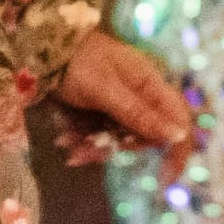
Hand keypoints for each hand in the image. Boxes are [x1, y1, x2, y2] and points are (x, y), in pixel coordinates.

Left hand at [54, 36, 195, 181]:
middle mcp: (140, 97)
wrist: (44, 46)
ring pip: (118, 139)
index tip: (166, 177)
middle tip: (84, 152)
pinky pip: (100, 134)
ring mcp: (120, 104)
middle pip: (143, 136)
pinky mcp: (102, 111)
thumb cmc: (78, 61)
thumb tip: (178, 135)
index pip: (179, 120)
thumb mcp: (106, 89)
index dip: (178, 149)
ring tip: (66, 145)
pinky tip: (63, 140)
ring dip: (93, 146)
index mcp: (150, 85)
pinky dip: (83, 139)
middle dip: (115, 148)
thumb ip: (140, 114)